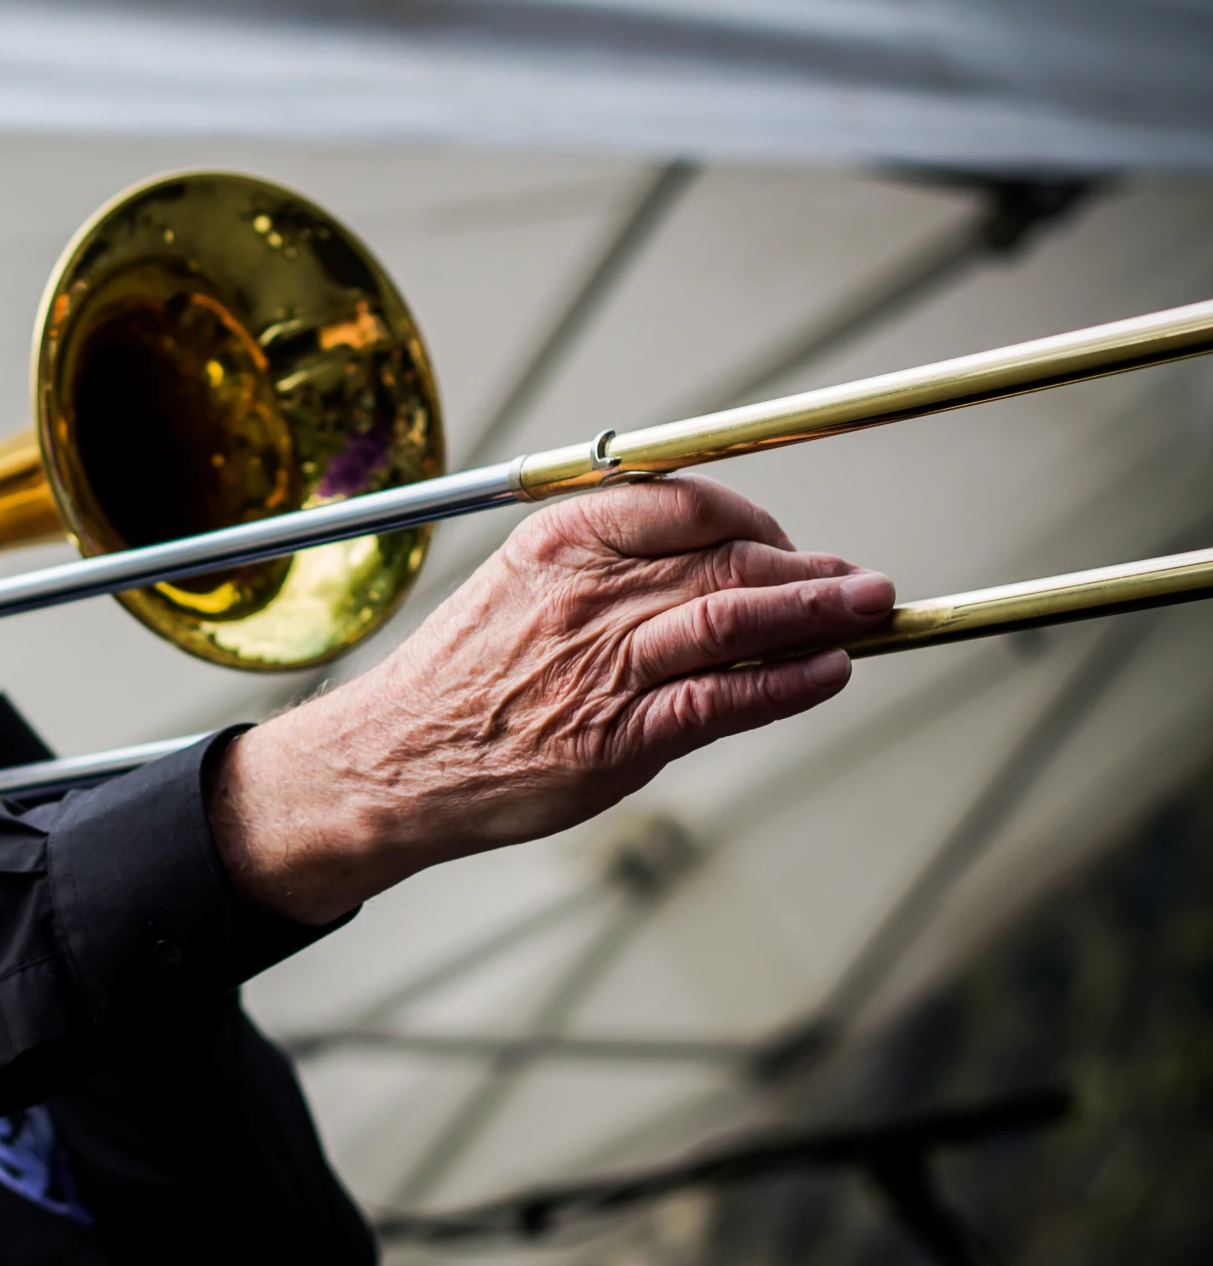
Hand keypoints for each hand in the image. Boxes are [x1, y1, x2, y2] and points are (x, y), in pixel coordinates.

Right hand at [210, 477, 893, 923]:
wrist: (394, 762)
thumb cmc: (463, 681)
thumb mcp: (521, 588)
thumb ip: (607, 568)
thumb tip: (711, 561)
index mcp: (560, 540)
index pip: (689, 503)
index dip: (759, 520)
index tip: (788, 541)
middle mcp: (586, 593)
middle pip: (730, 558)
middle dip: (809, 567)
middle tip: (859, 581)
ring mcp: (602, 665)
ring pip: (737, 616)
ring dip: (821, 611)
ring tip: (871, 608)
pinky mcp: (615, 737)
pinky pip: (724, 697)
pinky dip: (788, 682)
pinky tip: (828, 672)